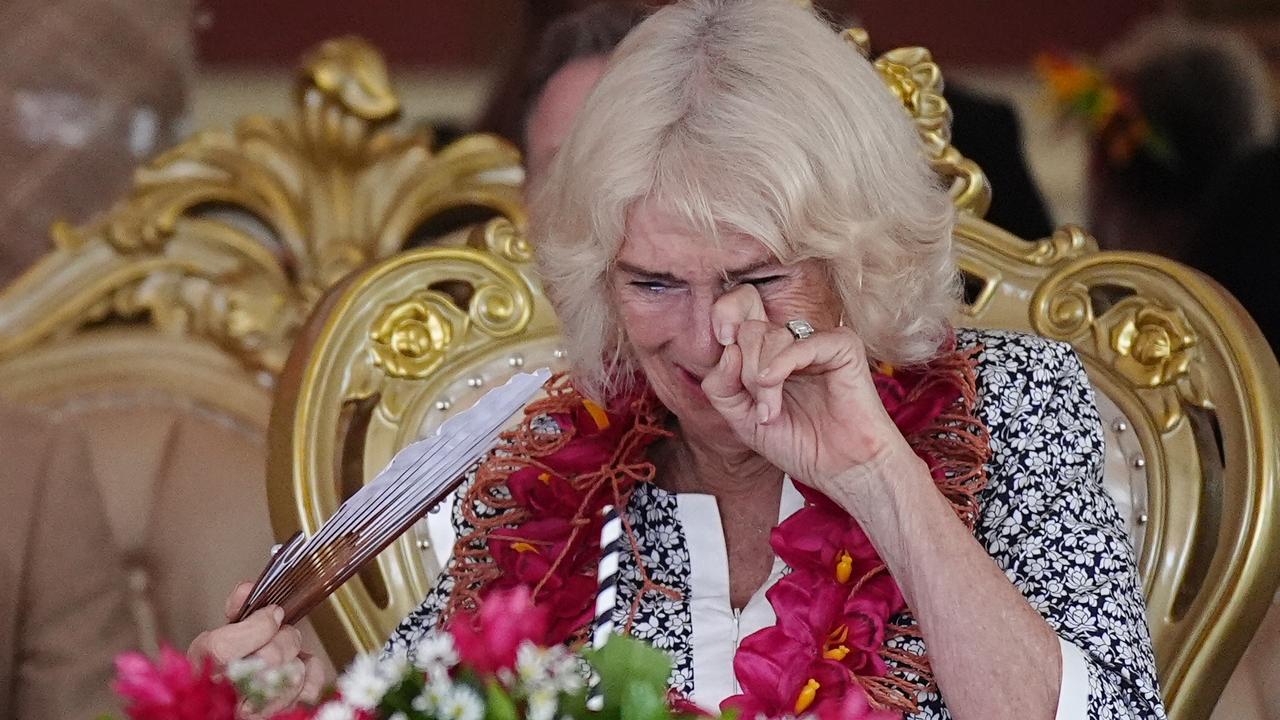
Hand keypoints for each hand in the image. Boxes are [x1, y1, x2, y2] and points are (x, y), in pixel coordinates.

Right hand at [188, 582, 326, 715]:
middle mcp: (227, 695)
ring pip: (292, 672)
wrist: (234, 702)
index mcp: (204, 668)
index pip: (224, 649)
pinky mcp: (282, 714)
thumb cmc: (230, 670)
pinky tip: (300, 667)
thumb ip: (237, 612)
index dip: (257, 626)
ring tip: (285, 656)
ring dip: (295, 656)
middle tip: (280, 633)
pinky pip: (310, 690)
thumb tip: (246, 590)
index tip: (271, 614)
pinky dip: (312, 672)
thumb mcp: (223, 636)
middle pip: (268, 657)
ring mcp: (256, 710)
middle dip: (282, 637)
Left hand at [700, 285, 912, 491]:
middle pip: (750, 328)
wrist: (842, 470)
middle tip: (759, 407)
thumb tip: (727, 349)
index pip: (739, 309)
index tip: (721, 339)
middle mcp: (792, 342)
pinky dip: (781, 364)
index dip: (723, 316)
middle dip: (744, 371)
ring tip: (771, 413)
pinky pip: (801, 342)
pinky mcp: (842, 347)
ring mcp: (817, 342)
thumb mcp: (742, 420)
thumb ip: (722, 386)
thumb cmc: (799, 445)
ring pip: (770, 335)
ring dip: (761, 379)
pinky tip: (772, 385)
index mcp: (768, 352)